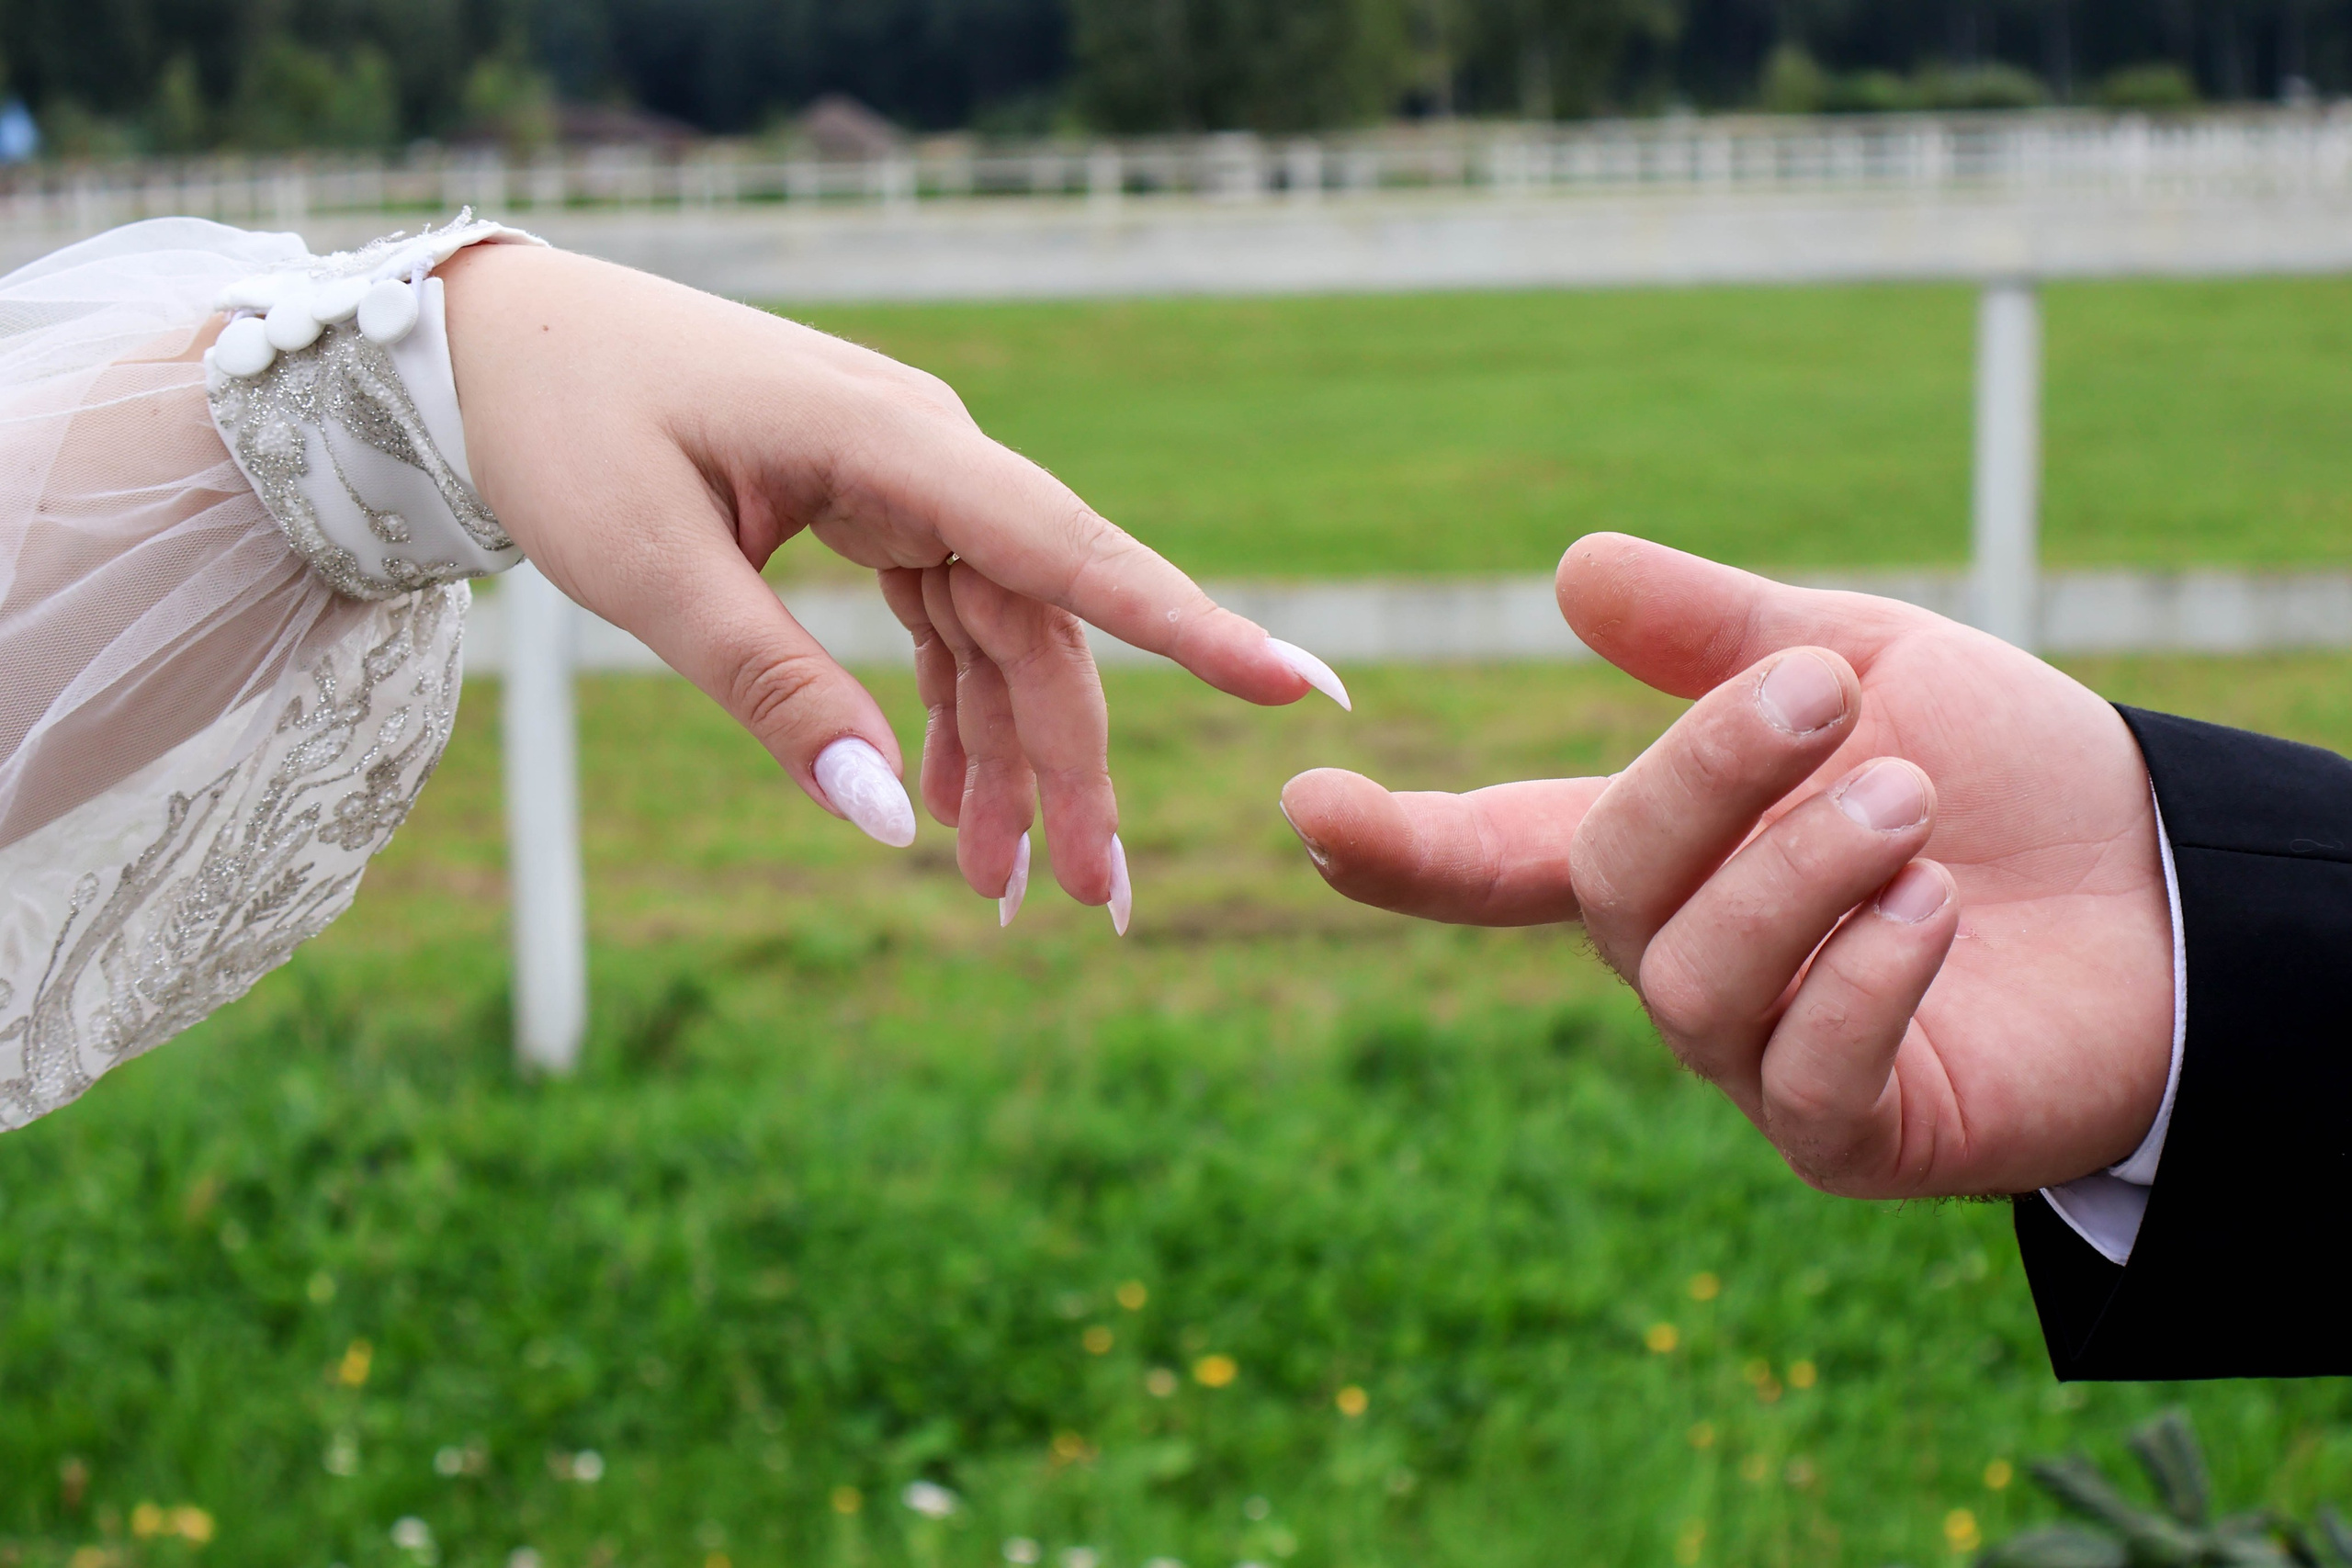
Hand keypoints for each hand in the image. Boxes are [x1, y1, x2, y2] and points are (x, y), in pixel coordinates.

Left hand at [439, 244, 1343, 922]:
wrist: (499, 340)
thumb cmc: (562, 428)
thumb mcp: (651, 571)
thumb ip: (776, 692)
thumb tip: (890, 824)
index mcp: (892, 439)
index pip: (1064, 548)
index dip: (1183, 626)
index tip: (1290, 688)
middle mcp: (927, 455)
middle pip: (1043, 629)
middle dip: (1072, 768)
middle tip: (1095, 904)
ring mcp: (909, 483)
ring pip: (1003, 642)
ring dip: (1010, 763)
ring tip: (1005, 895)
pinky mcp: (878, 511)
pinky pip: (947, 629)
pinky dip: (952, 720)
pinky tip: (950, 808)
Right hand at [1279, 533, 2173, 1197]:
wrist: (2174, 888)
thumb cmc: (2007, 776)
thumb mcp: (1865, 660)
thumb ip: (1720, 634)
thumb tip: (1571, 570)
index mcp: (1666, 853)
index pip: (1498, 853)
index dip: (1401, 840)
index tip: (1303, 805)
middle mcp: (1682, 963)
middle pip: (1609, 887)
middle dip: (1706, 781)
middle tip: (1832, 694)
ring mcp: (1756, 1060)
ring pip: (1691, 982)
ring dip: (1799, 874)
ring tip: (1911, 806)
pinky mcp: (1849, 1136)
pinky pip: (1803, 1073)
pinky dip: (1863, 979)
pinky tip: (1935, 910)